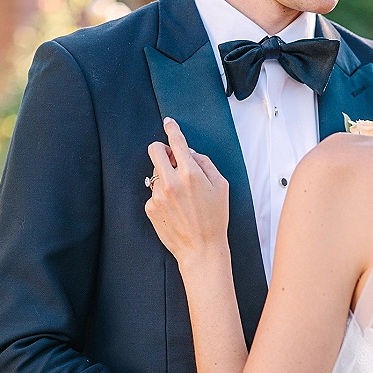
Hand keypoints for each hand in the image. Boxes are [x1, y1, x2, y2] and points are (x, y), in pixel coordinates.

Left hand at [145, 118, 229, 267]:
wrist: (201, 249)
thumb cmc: (215, 219)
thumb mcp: (221, 187)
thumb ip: (206, 164)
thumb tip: (190, 153)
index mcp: (190, 173)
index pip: (176, 142)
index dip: (172, 129)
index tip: (169, 123)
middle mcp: (171, 182)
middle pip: (154, 150)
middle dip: (161, 150)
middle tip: (171, 160)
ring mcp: (158, 195)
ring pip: (155, 174)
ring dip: (165, 178)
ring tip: (180, 197)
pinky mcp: (150, 208)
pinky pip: (153, 193)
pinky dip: (162, 196)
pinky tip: (175, 210)